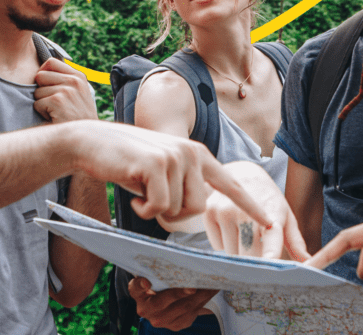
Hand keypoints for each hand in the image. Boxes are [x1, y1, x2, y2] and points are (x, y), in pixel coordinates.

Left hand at [34, 58, 96, 122]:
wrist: (86, 138)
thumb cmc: (78, 118)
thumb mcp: (77, 94)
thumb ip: (64, 80)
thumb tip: (41, 71)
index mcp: (79, 76)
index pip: (50, 62)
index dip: (44, 74)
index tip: (49, 87)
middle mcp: (74, 80)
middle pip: (40, 75)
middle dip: (42, 90)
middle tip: (56, 104)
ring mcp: (67, 90)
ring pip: (37, 91)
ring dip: (43, 104)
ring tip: (58, 112)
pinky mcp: (58, 101)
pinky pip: (36, 104)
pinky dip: (43, 114)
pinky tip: (56, 118)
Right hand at [70, 121, 271, 225]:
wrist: (93, 142)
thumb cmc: (128, 163)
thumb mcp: (164, 172)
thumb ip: (185, 185)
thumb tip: (198, 209)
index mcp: (198, 155)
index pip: (230, 183)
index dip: (250, 204)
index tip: (269, 220)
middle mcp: (192, 153)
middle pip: (199, 208)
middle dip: (174, 214)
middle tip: (152, 200)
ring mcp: (175, 157)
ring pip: (178, 210)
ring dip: (156, 210)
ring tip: (141, 189)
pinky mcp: (157, 165)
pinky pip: (158, 207)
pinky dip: (144, 210)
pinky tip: (134, 193)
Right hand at [128, 277, 218, 330]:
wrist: (167, 302)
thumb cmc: (162, 281)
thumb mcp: (157, 274)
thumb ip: (161, 269)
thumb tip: (179, 258)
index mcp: (138, 293)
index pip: (135, 288)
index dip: (140, 285)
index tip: (147, 282)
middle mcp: (146, 309)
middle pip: (161, 302)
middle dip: (179, 293)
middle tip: (192, 286)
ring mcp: (160, 320)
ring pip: (183, 307)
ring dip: (199, 295)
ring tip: (211, 284)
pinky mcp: (176, 325)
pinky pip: (192, 313)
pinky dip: (203, 300)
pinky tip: (211, 291)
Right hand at [199, 162, 309, 260]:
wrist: (242, 173)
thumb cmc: (268, 200)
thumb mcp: (286, 216)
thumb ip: (296, 242)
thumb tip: (309, 262)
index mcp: (271, 213)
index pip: (271, 237)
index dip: (269, 252)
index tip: (269, 263)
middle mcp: (247, 211)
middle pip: (248, 254)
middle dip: (254, 262)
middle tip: (259, 260)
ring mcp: (226, 211)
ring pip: (231, 253)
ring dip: (238, 253)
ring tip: (244, 234)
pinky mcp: (209, 213)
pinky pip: (217, 246)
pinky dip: (224, 244)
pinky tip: (231, 229)